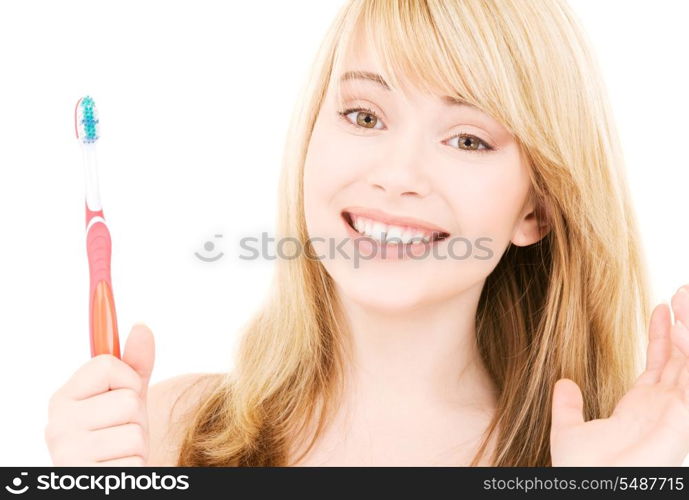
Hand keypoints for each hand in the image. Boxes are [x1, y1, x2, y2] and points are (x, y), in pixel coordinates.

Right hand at [44, 323, 154, 465]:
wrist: (109, 480)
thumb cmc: (116, 434)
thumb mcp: (127, 396)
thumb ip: (135, 364)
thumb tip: (141, 327)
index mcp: (63, 398)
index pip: (107, 365)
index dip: (127, 379)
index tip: (120, 393)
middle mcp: (57, 425)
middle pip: (128, 401)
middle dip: (136, 417)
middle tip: (121, 431)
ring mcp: (67, 455)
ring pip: (135, 433)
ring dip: (138, 445)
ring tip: (121, 452)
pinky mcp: (84, 479)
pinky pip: (134, 462)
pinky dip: (135, 467)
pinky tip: (118, 469)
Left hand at [550, 286, 688, 465]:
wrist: (588, 488)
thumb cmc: (583, 472)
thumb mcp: (570, 430)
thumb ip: (568, 406)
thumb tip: (564, 384)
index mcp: (641, 408)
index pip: (660, 364)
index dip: (663, 335)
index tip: (661, 306)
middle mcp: (663, 408)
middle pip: (682, 357)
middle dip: (684, 323)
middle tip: (680, 291)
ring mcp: (676, 413)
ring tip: (684, 297)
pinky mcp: (682, 419)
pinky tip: (684, 325)